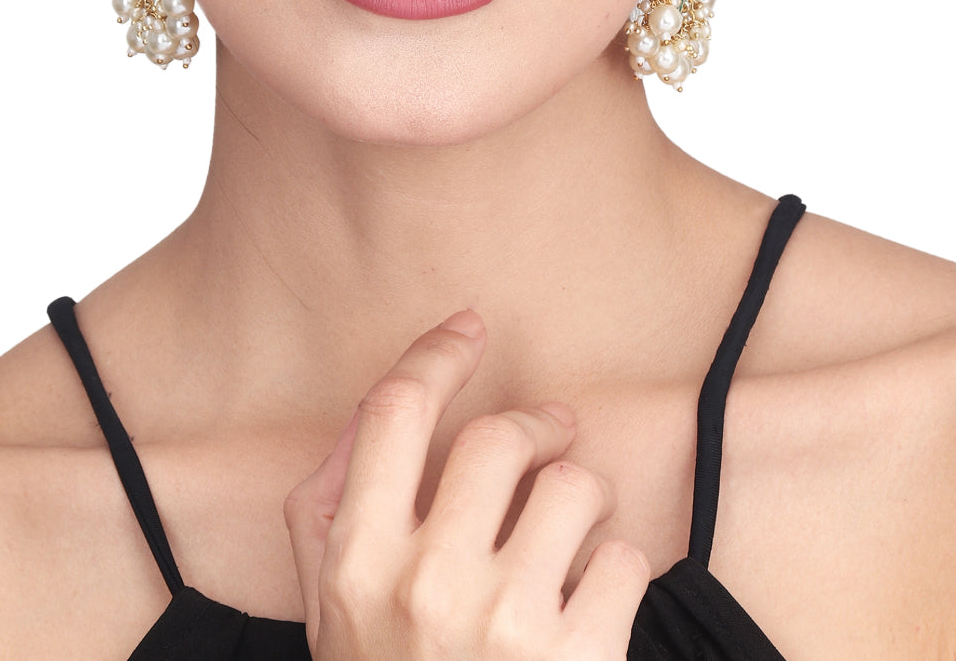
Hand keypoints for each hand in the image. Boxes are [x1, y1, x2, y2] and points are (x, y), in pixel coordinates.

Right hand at [284, 309, 649, 659]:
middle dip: (540, 427)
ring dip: (584, 505)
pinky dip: (620, 573)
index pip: (395, 411)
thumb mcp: (328, 616)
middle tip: (554, 440)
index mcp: (357, 563)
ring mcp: (505, 624)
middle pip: (499, 436)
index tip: (470, 327)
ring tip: (569, 546)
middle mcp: (425, 582)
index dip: (438, 352)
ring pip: (575, 488)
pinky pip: (627, 558)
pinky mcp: (580, 659)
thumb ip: (330, 510)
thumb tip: (379, 408)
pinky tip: (592, 611)